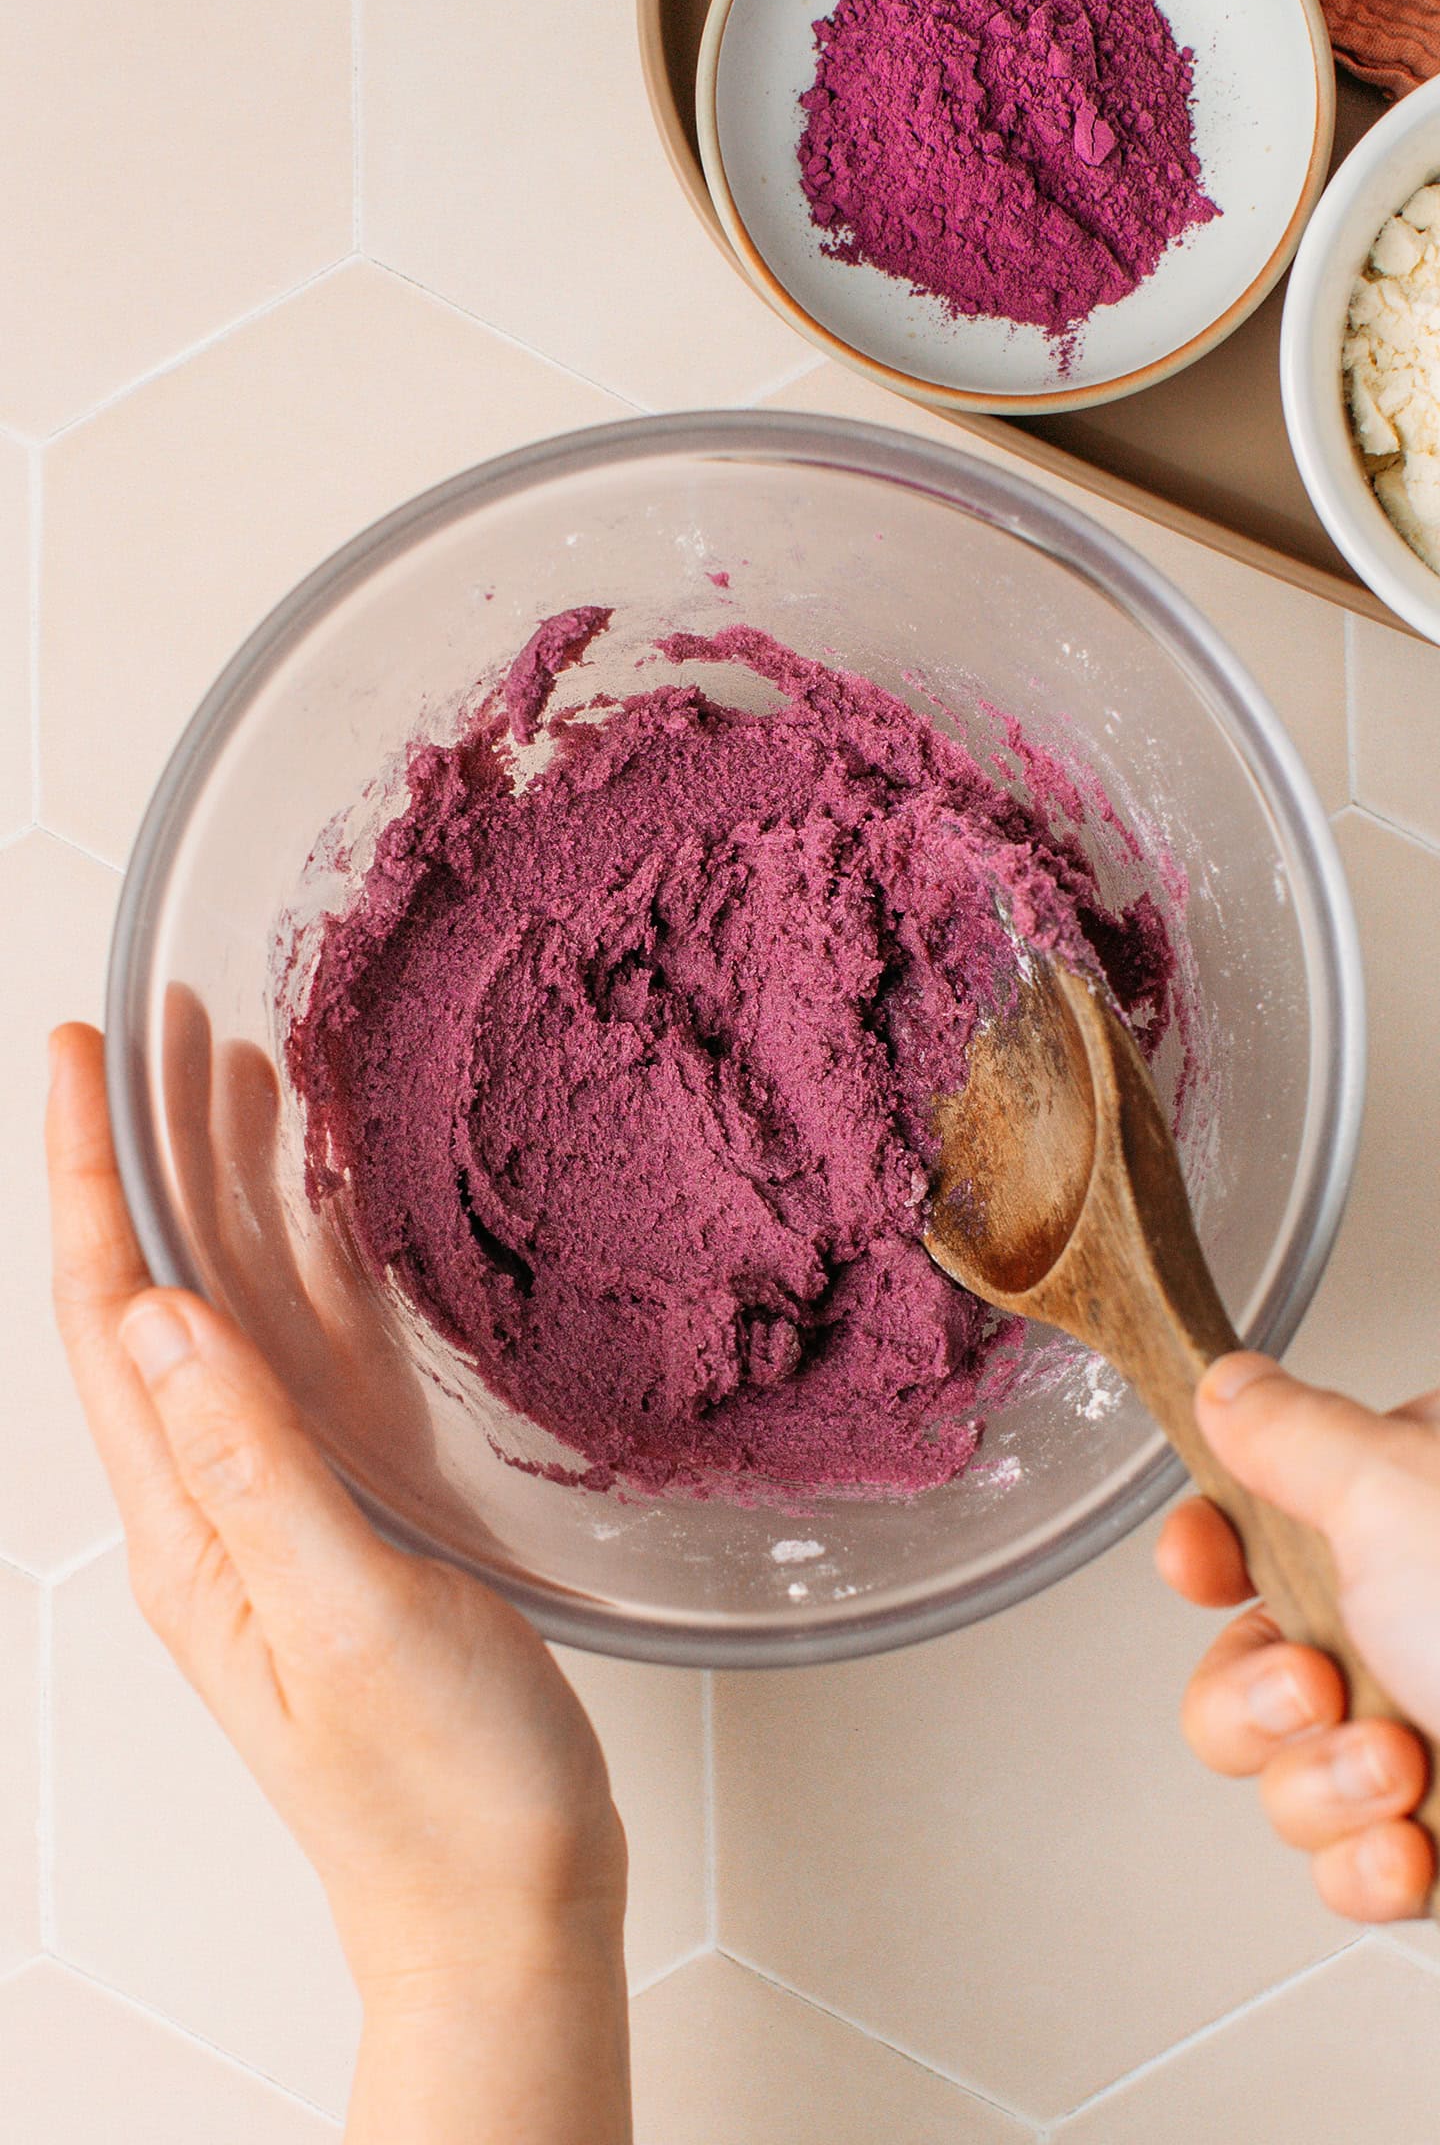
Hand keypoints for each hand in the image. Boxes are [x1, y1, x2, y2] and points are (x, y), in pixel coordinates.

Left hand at [47, 1023, 631, 2143]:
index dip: (83, 1178)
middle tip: (166, 1033)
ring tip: (239, 1085)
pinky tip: (327, 1226)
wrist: (501, 1901)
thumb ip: (252, 1460)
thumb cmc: (433, 1788)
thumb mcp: (342, 1613)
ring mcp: (280, 1510)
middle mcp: (212, 1506)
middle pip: (155, 1296)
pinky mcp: (353, 1517)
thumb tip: (158, 1312)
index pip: (104, 1319)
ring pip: (231, 1319)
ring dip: (222, 1198)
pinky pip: (309, 1366)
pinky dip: (304, 1273)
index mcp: (186, 1526)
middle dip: (144, 1155)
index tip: (81, 1058)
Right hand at [1157, 1352, 1439, 1923]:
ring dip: (1323, 1784)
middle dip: (1257, 1694)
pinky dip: (1365, 1866)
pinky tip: (1412, 1846)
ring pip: (1280, 1770)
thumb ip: (1291, 1433)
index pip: (1256, 1521)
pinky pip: (1342, 1865)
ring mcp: (1429, 1729)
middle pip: (1241, 1659)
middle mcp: (1409, 1620)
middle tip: (1319, 1685)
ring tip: (1402, 1768)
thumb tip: (1229, 1386)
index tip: (1210, 1563)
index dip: (1208, 1549)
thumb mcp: (1401, 1490)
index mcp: (1404, 1515)